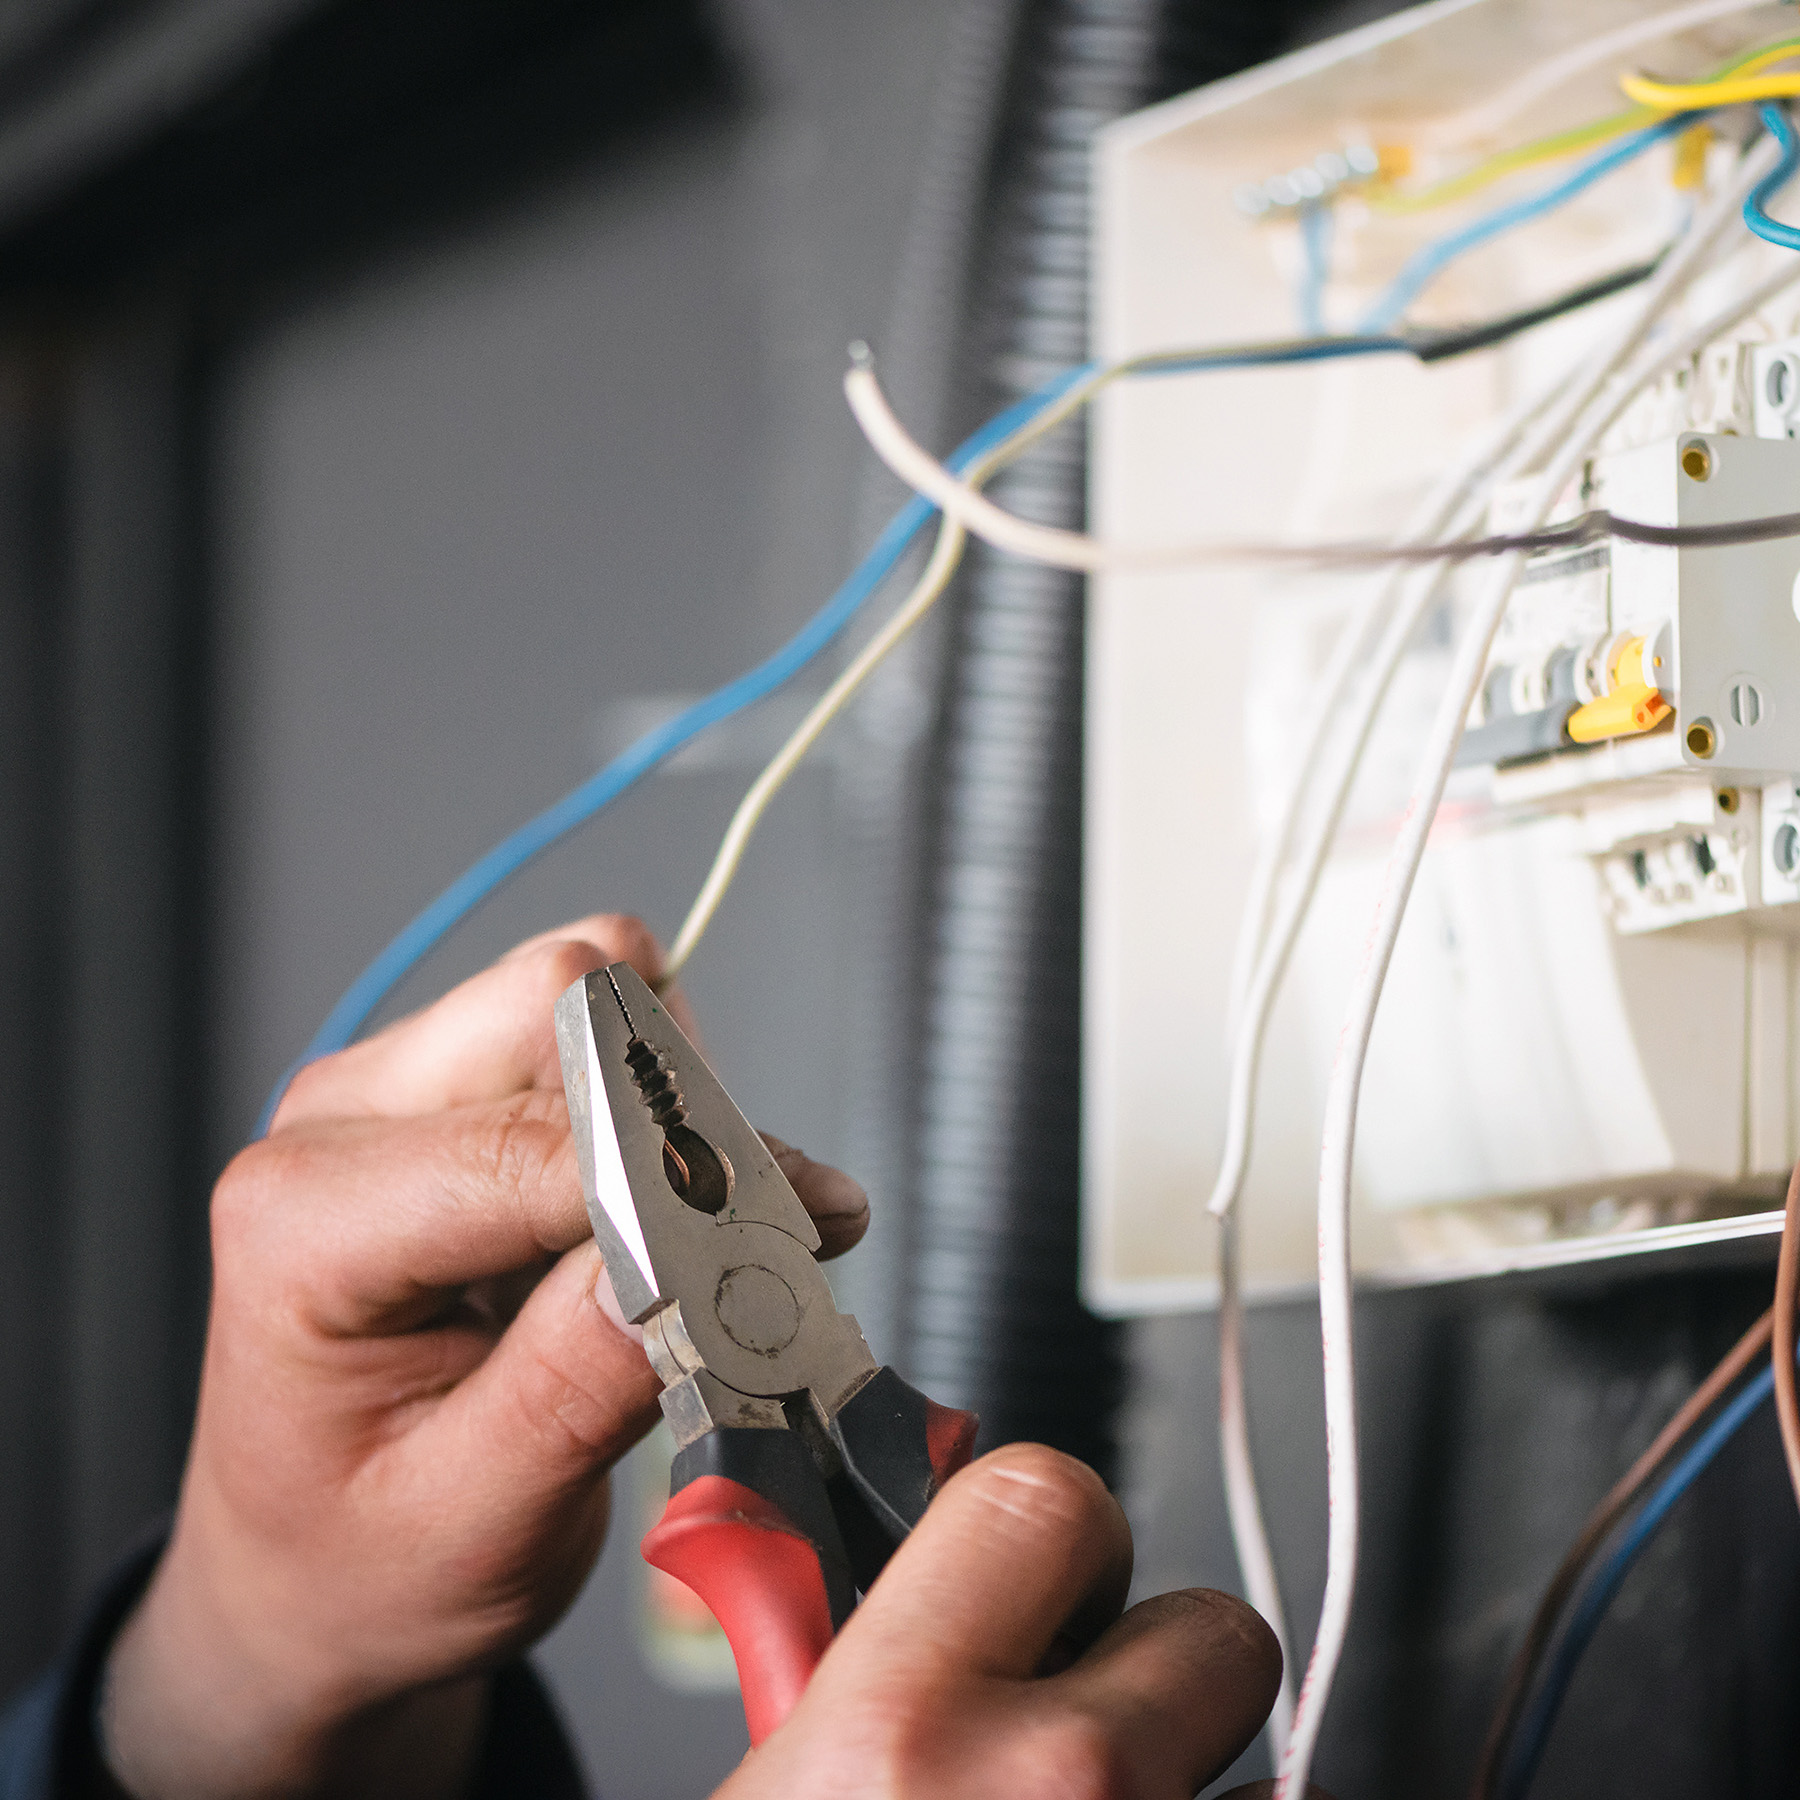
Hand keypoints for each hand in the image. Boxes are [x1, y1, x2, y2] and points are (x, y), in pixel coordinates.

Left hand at [102, 916, 867, 1799]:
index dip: (681, 1184)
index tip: (788, 1244)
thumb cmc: (363, 1565)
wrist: (308, 1574)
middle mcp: (342, 1123)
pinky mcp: (455, 1094)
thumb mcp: (476, 1523)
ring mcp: (397, 1094)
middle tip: (760, 1234)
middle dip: (682, 1112)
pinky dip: (670, 1103)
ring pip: (589, 990)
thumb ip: (580, 1382)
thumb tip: (704, 1249)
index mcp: (304, 1223)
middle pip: (560, 1005)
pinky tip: (688, 1207)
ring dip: (680, 1103)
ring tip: (716, 1234)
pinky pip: (595, 1027)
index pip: (536, 1144)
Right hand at [719, 1443, 1280, 1799]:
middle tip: (1076, 1704)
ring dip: (1183, 1764)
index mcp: (904, 1725)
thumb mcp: (775, 1771)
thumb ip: (841, 1651)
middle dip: (1148, 1654)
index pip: (1049, 1492)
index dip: (1044, 1515)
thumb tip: (898, 1556)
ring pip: (1261, 1754)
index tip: (1029, 1552)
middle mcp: (1057, 1792)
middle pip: (1211, 1623)